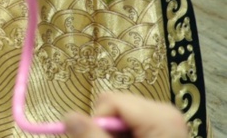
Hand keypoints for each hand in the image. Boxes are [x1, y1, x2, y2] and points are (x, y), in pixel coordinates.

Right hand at [64, 93, 187, 137]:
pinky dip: (125, 134)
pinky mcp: (164, 127)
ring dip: (114, 132)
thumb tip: (69, 116)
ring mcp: (167, 120)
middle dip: (106, 126)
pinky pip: (133, 120)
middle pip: (117, 104)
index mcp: (160, 119)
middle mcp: (166, 113)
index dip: (98, 120)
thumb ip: (93, 137)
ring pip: (123, 112)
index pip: (112, 101)